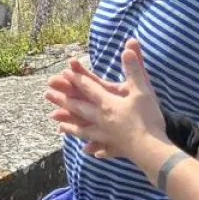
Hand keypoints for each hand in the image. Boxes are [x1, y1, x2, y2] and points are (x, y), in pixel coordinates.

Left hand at [42, 38, 167, 160]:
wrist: (151, 148)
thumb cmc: (147, 118)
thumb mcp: (142, 89)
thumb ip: (134, 69)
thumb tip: (128, 48)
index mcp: (107, 103)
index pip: (88, 88)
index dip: (76, 79)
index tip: (62, 73)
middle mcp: (101, 119)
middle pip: (78, 108)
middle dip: (63, 100)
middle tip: (47, 95)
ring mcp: (106, 136)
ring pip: (84, 130)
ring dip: (71, 126)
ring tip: (59, 126)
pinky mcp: (115, 148)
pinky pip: (102, 147)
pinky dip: (94, 148)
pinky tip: (90, 151)